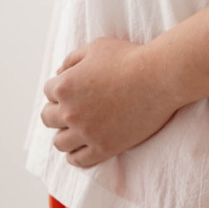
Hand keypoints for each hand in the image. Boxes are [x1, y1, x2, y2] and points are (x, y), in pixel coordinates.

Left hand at [41, 36, 179, 168]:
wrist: (160, 77)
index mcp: (65, 85)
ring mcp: (87, 132)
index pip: (48, 91)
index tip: (75, 90)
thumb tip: (59, 73)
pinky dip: (76, 156)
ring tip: (77, 130)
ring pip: (60, 142)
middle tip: (73, 109)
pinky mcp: (104, 148)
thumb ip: (72, 59)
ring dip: (65, 134)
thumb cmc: (130, 58)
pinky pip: (79, 160)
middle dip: (58, 112)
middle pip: (48, 118)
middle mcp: (70, 111)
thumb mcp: (97, 47)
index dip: (61, 88)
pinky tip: (82, 148)